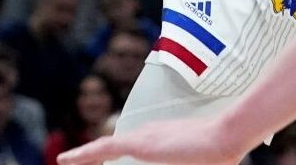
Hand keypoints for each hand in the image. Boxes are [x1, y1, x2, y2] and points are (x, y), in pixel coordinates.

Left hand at [57, 115, 247, 164]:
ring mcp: (145, 137)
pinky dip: (85, 154)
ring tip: (67, 160)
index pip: (129, 147)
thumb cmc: (220, 153)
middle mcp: (150, 134)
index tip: (97, 162)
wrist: (228, 136)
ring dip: (88, 158)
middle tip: (71, 161)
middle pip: (115, 149)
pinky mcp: (141, 143)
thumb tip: (189, 161)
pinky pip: (104, 149)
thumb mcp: (194, 162)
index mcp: (162, 138)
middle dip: (92, 157)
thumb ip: (184, 161)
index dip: (109, 154)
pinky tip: (67, 159)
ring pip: (107, 150)